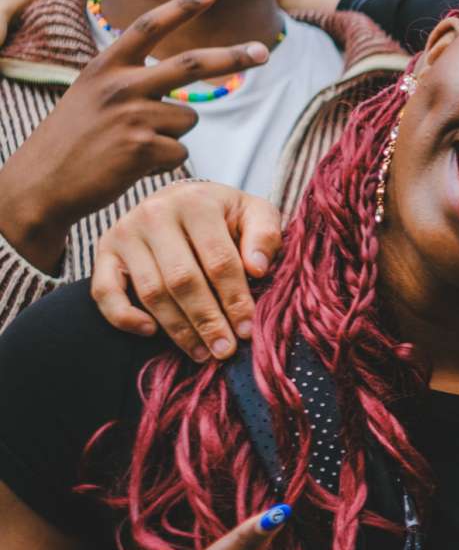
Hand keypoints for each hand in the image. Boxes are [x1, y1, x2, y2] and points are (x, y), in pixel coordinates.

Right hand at [0, 0, 268, 273]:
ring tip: (134, 144)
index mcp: (105, 67)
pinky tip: (131, 164)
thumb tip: (187, 78)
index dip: (181, 7)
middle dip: (233, 56)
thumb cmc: (72, 141)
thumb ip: (131, 79)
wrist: (40, 185)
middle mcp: (119, 85)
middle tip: (264, 52)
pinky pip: (181, 151)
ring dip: (174, 134)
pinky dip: (165, 160)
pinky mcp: (142, 148)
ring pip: (189, 118)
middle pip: (190, 64)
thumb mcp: (91, 94)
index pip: (148, 27)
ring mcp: (131, 116)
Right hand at [91, 181, 281, 361]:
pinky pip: (105, 291)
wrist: (183, 198)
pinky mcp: (104, 251)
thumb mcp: (253, 212)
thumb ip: (264, 235)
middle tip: (225, 350)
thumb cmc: (224, 213)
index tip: (247, 329)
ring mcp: (125, 233)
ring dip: (177, 328)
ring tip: (201, 352)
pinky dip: (124, 316)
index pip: (218, 260)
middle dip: (207, 321)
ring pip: (150, 291)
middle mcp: (155, 215)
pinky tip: (151, 332)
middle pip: (182, 280)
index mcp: (196, 203)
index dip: (234, 299)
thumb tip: (258, 269)